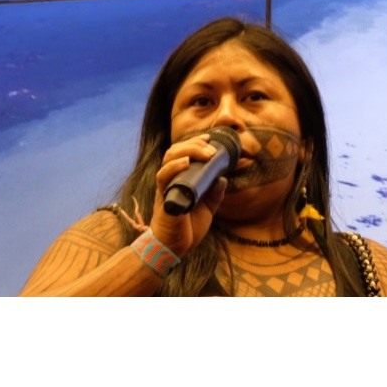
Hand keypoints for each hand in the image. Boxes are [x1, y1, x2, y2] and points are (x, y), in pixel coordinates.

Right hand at [150, 134, 226, 256]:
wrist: (174, 248)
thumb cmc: (187, 228)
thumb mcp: (207, 208)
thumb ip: (214, 194)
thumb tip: (223, 178)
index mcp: (180, 179)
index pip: (183, 153)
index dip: (195, 142)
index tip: (210, 138)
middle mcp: (171, 179)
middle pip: (176, 151)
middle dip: (195, 144)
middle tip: (212, 148)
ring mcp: (166, 186)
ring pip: (170, 158)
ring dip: (188, 151)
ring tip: (205, 153)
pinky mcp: (164, 196)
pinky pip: (163, 176)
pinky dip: (174, 166)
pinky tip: (186, 162)